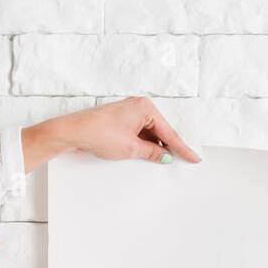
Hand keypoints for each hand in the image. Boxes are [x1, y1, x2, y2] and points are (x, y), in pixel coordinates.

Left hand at [25, 96, 200, 170]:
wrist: (73, 132)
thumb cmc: (99, 133)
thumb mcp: (131, 148)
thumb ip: (152, 152)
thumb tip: (165, 156)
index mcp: (145, 107)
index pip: (168, 132)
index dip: (182, 148)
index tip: (194, 158)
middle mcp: (138, 106)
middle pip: (160, 131)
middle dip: (169, 147)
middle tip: (183, 161)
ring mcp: (129, 112)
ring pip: (150, 133)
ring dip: (155, 147)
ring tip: (162, 161)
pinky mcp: (121, 120)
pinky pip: (139, 133)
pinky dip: (144, 144)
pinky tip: (148, 155)